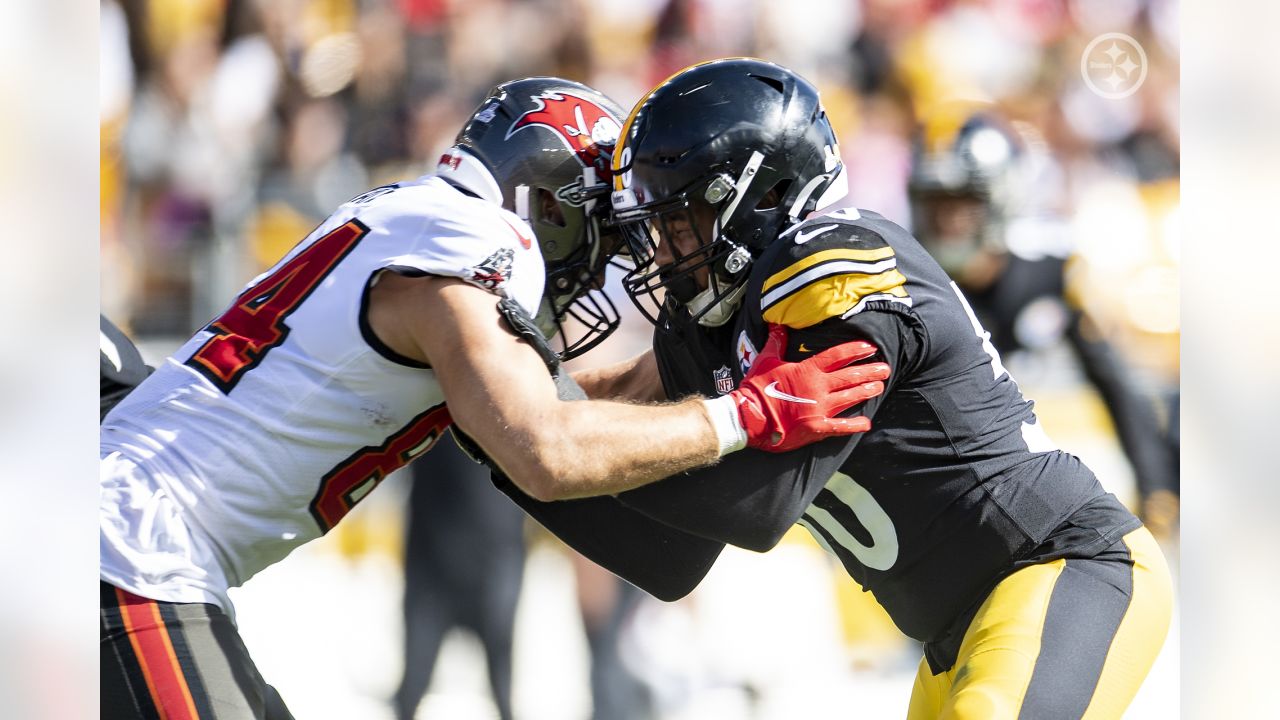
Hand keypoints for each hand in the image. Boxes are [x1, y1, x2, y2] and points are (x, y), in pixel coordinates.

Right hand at [729, 324, 889, 451]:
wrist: (749, 416)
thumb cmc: (756, 387)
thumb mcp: (766, 360)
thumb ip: (776, 342)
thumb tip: (778, 325)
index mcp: (807, 370)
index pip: (837, 356)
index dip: (855, 350)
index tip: (870, 348)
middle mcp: (818, 387)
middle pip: (850, 376)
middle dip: (870, 371)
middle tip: (885, 368)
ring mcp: (819, 408)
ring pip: (850, 398)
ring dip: (866, 391)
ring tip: (880, 387)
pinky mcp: (817, 428)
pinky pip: (841, 426)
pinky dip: (855, 425)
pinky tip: (867, 422)